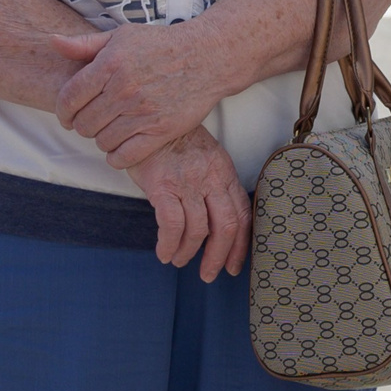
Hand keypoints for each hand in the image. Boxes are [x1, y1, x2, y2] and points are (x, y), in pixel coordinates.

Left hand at [54, 24, 229, 168]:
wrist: (207, 56)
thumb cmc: (163, 44)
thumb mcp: (122, 36)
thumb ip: (85, 44)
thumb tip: (53, 42)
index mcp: (110, 64)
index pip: (68, 98)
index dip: (62, 111)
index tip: (67, 116)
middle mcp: (124, 89)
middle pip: (83, 123)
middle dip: (83, 125)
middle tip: (93, 121)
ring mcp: (142, 112)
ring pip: (102, 141)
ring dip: (102, 139)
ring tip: (111, 130)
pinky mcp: (160, 130)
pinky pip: (125, 156)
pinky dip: (117, 156)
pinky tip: (121, 146)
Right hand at [129, 128, 248, 280]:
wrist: (148, 115)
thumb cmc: (175, 140)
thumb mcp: (205, 157)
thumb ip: (214, 183)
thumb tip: (219, 216)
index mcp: (224, 172)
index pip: (242, 214)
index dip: (241, 245)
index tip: (235, 265)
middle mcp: (210, 178)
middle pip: (226, 226)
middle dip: (219, 256)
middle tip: (208, 275)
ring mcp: (187, 182)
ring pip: (199, 229)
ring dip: (189, 252)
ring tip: (179, 260)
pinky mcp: (162, 185)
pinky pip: (172, 224)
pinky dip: (170, 244)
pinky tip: (163, 253)